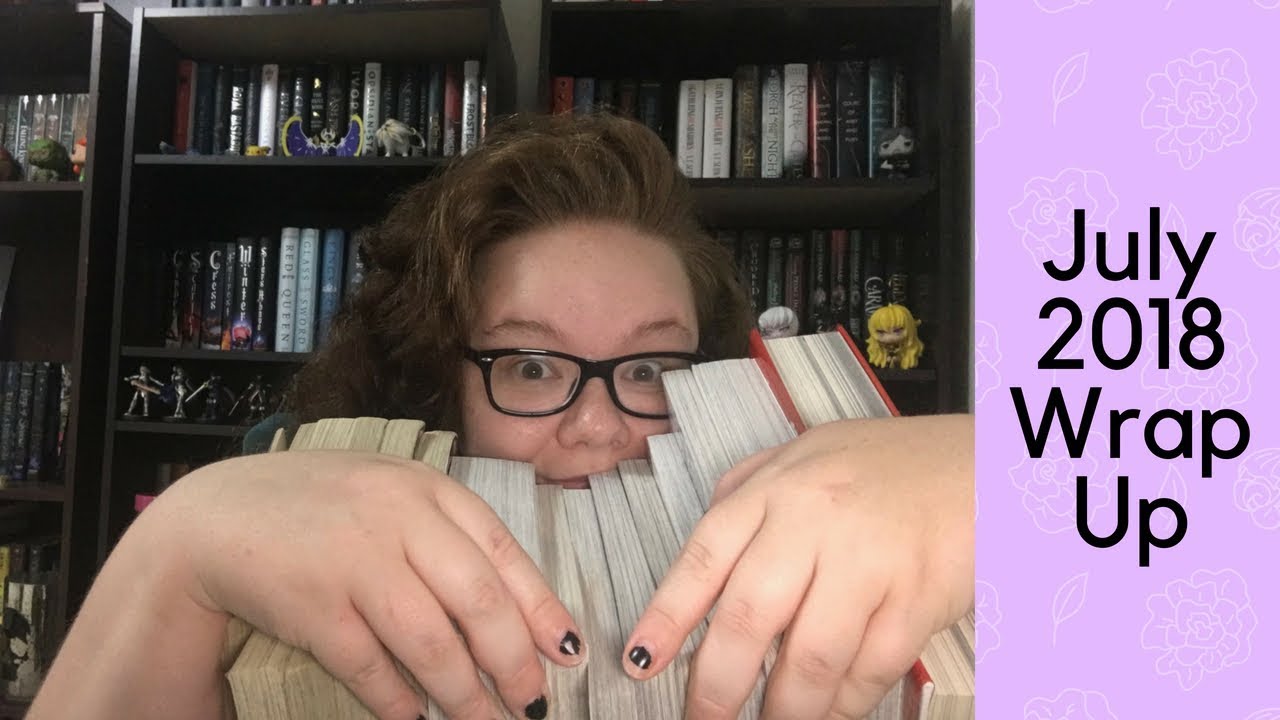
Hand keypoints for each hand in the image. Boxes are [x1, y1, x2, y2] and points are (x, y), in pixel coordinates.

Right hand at [148, 449, 584, 719]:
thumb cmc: (321, 510)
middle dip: (513, 662)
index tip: (567, 653)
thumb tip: (520, 615)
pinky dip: (398, 702)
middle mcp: (398, 518)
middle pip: (478, 601)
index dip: (542, 609)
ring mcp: (354, 560)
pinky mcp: (312, 605)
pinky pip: (370, 667)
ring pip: (431, 642)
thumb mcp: (392, 499)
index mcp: (427, 489)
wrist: (219, 514)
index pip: (504, 554)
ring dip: (465, 696)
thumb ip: (449, 539)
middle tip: (531, 702)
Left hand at [622, 414, 974, 718]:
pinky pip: (869, 668)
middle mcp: (814, 520)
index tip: (640, 662)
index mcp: (776, 488)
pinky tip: (828, 714)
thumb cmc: (887, 466)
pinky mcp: (918, 595)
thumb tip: (701, 557)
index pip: (704, 557)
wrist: (981, 463)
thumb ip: (748, 495)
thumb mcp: (804, 457)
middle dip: (715, 686)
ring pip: (810, 657)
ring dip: (783, 710)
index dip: (666, 616)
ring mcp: (869, 559)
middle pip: (748, 617)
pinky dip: (843, 705)